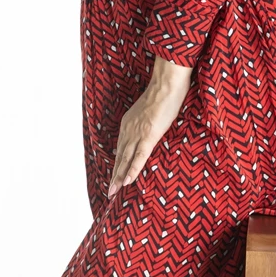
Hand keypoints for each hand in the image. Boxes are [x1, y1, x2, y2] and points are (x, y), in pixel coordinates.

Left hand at [107, 56, 193, 196]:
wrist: (166, 85)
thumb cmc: (162, 95)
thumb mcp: (148, 111)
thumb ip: (143, 122)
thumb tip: (144, 132)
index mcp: (128, 124)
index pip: (121, 148)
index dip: (118, 163)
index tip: (115, 176)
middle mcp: (129, 130)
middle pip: (120, 157)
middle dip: (115, 175)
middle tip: (110, 191)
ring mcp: (138, 134)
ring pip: (126, 159)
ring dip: (120, 177)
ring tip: (114, 191)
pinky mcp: (149, 136)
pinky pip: (140, 156)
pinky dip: (133, 170)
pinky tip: (128, 181)